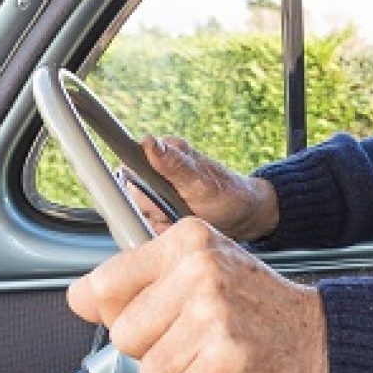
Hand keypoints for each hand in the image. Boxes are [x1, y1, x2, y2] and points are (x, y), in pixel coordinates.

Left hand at [67, 217, 327, 372]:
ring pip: (152, 370)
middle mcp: (199, 269)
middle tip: (198, 338)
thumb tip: (78, 297)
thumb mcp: (203, 271)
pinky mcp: (223, 355)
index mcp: (189, 241)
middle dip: (157, 349)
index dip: (120, 313)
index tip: (153, 317)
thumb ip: (142, 280)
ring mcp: (212, 312)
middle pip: (125, 335)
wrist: (319, 334)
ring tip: (216, 355)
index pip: (106, 283)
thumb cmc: (259, 307)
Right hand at [132, 135, 277, 240]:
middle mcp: (155, 169)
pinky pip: (147, 225)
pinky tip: (181, 224)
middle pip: (132, 195)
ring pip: (138, 213)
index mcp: (164, 152)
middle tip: (180, 208)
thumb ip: (174, 164)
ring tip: (184, 215)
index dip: (140, 188)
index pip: (129, 166)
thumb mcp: (201, 181)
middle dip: (155, 209)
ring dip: (160, 221)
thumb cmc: (227, 194)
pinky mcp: (158, 209)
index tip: (161, 199)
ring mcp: (156, 191)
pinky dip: (163, 230)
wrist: (243, 215)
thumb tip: (150, 142)